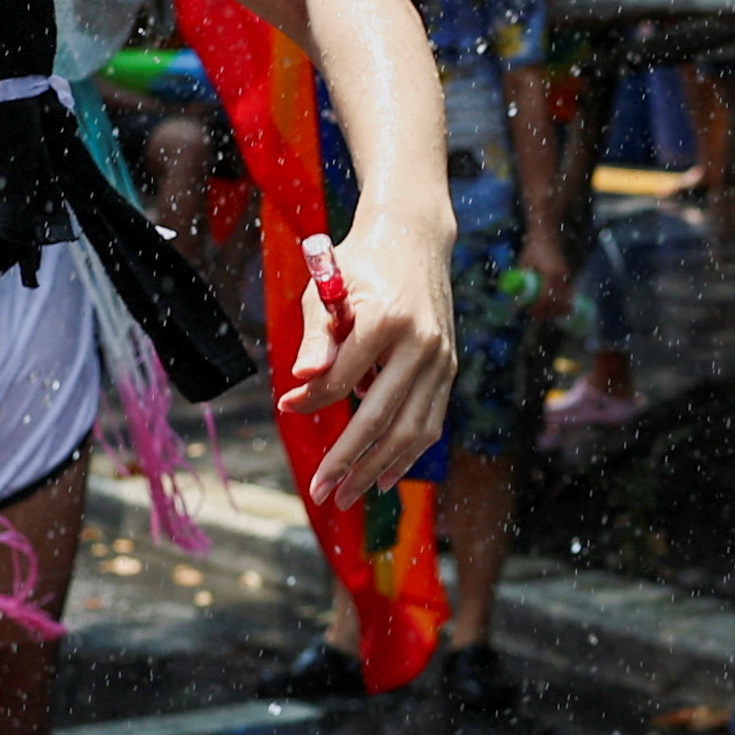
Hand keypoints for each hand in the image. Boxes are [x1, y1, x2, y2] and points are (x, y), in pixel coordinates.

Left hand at [288, 210, 454, 502]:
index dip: (311, 399)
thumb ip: (315, 338)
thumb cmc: (359, 265)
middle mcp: (420, 342)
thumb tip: (301, 382)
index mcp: (385, 318)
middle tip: (319, 491)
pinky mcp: (448, 369)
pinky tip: (384, 479)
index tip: (285, 408)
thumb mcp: (326, 288)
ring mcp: (440, 358)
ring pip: (411, 429)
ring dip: (378, 468)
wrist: (414, 240)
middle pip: (380, 416)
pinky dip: (407, 455)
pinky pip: (430, 423)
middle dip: (347, 460)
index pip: (342, 378)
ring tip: (347, 495)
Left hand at [519, 225, 573, 317]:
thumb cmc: (533, 248)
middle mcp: (561, 278)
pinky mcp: (568, 277)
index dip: (539, 308)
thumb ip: (522, 279)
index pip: (547, 298)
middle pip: (559, 303)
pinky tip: (553, 305)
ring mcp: (566, 278)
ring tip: (545, 311)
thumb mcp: (523, 263)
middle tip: (537, 315)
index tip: (531, 311)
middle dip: (549, 312)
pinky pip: (568, 295)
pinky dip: (561, 302)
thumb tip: (516, 294)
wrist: (547, 236)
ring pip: (566, 301)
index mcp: (549, 274)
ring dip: (556, 309)